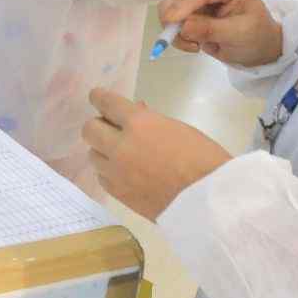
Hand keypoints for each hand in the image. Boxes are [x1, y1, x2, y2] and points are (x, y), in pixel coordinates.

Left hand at [83, 89, 231, 219]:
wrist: (207, 201)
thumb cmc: (203, 159)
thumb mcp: (177, 128)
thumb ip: (150, 120)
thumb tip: (135, 113)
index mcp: (138, 123)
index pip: (106, 102)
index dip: (99, 97)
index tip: (97, 96)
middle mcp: (120, 146)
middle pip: (89, 129)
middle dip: (99, 125)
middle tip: (111, 129)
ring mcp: (116, 172)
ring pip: (92, 155)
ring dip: (103, 150)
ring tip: (119, 154)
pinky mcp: (118, 194)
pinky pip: (101, 177)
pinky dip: (108, 171)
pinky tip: (122, 173)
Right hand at [158, 0, 284, 66]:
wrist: (258, 44)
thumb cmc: (255, 36)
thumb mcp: (239, 35)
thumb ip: (211, 30)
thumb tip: (184, 27)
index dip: (183, 3)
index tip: (170, 21)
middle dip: (173, 14)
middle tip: (178, 38)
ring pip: (170, 1)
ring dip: (173, 25)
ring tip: (194, 44)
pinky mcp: (189, 3)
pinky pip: (171, 14)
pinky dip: (174, 30)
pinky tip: (192, 41)